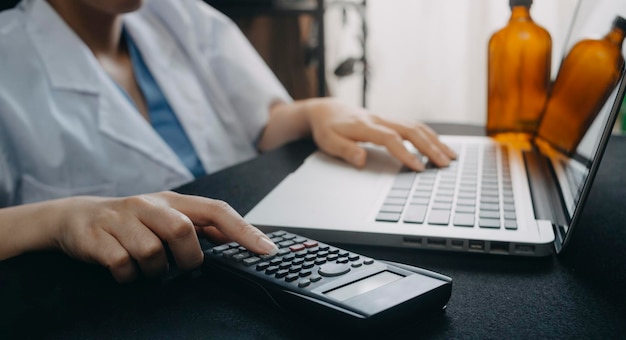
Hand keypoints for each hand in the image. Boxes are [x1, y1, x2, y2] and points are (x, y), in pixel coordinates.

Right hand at [53, 191, 276, 282]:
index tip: (266, 249)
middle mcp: (148, 204)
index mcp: (172, 200)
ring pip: (151, 252)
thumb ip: (199, 226)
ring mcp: (121, 219)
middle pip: (183, 230)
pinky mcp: (97, 237)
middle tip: (180, 266)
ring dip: (154, 271)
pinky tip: (125, 269)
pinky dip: (128, 276)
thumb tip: (235, 238)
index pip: (216, 210)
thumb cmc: (131, 221)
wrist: (76, 217)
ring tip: (146, 267)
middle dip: (187, 258)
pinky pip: (122, 265)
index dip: (243, 230)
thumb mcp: (166, 216)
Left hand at [304, 98, 456, 170]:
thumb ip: (345, 150)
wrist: (327, 111)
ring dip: (435, 142)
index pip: (391, 139)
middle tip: (445, 164)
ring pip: (416, 127)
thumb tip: (361, 160)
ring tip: (450, 157)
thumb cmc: (328, 128)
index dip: (406, 153)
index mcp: (365, 126)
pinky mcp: (391, 121)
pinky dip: (430, 136)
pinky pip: (414, 126)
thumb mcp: (329, 142)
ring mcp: (387, 119)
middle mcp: (380, 120)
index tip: (419, 168)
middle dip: (430, 148)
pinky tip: (439, 146)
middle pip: (411, 131)